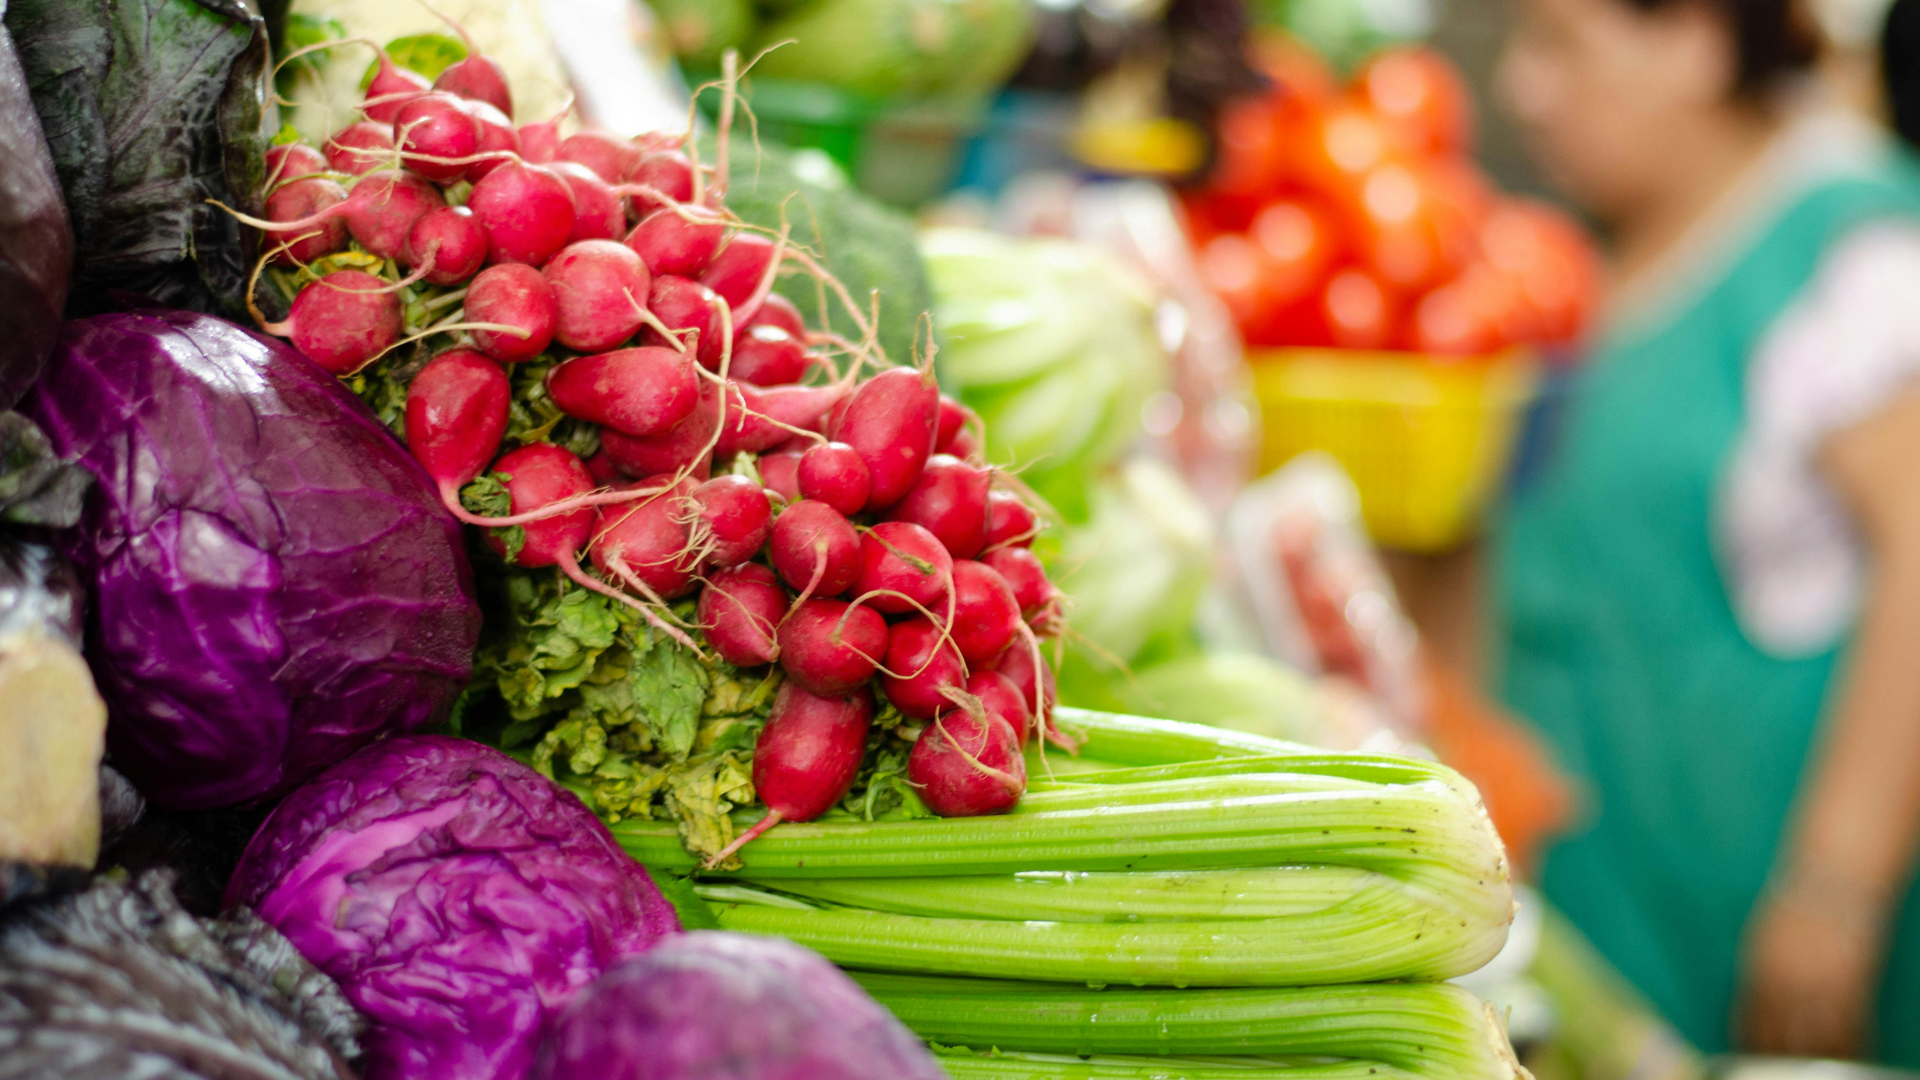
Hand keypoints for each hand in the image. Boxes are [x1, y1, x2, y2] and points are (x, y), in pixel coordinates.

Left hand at [1736, 885, 1886, 1057]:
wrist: (1832, 883)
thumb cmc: (1793, 910)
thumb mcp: (1761, 942)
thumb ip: (1758, 978)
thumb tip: (1752, 1012)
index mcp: (1761, 969)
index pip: (1752, 1019)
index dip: (1751, 1044)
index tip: (1747, 1061)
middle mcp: (1790, 982)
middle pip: (1782, 1036)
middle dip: (1779, 1060)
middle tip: (1778, 1074)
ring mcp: (1824, 984)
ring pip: (1820, 1038)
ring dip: (1817, 1062)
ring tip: (1813, 1075)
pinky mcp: (1855, 984)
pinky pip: (1854, 1026)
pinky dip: (1853, 1046)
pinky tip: (1851, 1058)